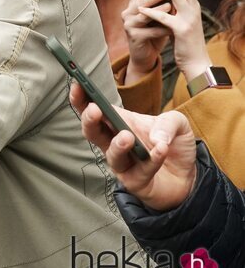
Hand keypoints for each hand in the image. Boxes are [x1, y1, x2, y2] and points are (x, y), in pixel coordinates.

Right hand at [69, 83, 196, 210]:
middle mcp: (115, 143)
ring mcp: (123, 164)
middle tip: (94, 110)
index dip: (81, 98)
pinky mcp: (136, 182)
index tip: (77, 85)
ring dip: (117, 145)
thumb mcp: (178, 123)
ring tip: (127, 136)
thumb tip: (156, 136)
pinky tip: (161, 149)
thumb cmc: (173, 145)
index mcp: (118, 122)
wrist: (189, 176)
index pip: (93, 109)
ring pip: (112, 156)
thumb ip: (169, 122)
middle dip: (89, 120)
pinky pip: (140, 172)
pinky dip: (151, 160)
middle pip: (92, 132)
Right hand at [121, 0, 170, 82]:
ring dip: (159, 11)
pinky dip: (161, 29)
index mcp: (135, 2)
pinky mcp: (133, 36)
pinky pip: (149, 30)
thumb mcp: (159, 14)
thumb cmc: (155, 32)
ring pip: (144, 13)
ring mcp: (128, 23)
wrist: (145, 55)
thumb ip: (162, 0)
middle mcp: (128, 10)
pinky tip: (169, 30)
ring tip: (170, 8)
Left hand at [140, 0, 211, 81]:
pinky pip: (165, 18)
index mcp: (193, 6)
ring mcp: (188, 19)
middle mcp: (193, 10)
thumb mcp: (183, 21)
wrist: (196, 62)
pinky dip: (153, 13)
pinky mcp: (181, 31)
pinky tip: (141, 10)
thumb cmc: (186, 41)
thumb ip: (179, 8)